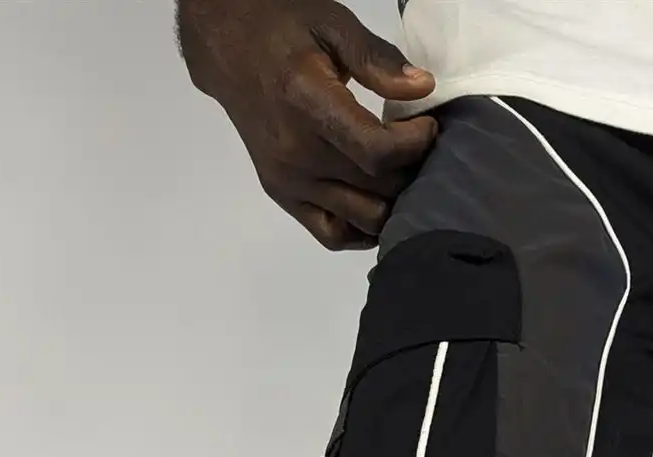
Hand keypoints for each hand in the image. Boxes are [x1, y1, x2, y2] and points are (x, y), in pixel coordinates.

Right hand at [177, 0, 437, 248]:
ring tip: (400, 171)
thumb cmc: (281, 26)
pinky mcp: (283, 195)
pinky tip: (377, 201)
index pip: (377, 152)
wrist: (226, 44)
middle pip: (378, 190)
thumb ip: (377, 59)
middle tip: (418, 146)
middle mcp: (296, 153)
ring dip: (393, 203)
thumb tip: (422, 89)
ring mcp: (288, 181)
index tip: (426, 125)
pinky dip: (362, 229)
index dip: (415, 146)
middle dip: (411, 171)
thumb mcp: (331, 24)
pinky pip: (333, 236)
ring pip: (363, 220)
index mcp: (307, 103)